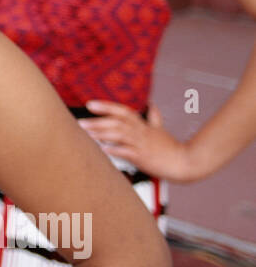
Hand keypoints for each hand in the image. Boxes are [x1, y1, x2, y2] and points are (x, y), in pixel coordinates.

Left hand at [79, 101, 194, 180]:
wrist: (185, 162)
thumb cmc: (171, 148)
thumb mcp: (161, 130)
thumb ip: (154, 118)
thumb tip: (152, 105)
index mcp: (143, 125)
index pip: (123, 111)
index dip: (107, 106)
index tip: (90, 104)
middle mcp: (141, 132)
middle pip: (117, 122)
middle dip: (97, 121)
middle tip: (80, 122)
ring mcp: (142, 144)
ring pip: (119, 135)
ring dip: (101, 134)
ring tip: (86, 134)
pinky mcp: (143, 158)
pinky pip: (127, 152)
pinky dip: (114, 150)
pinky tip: (102, 149)